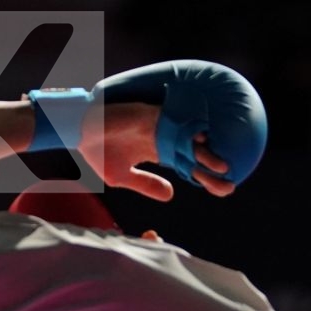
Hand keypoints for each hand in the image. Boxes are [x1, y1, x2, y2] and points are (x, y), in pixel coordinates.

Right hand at [81, 103, 234, 201]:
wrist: (80, 130)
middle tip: (230, 184)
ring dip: (206, 152)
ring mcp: (159, 126)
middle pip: (193, 154)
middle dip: (211, 168)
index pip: (186, 166)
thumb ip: (146, 184)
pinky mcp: (151, 115)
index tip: (221, 191)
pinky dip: (189, 131)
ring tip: (223, 167)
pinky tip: (203, 140)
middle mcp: (162, 138)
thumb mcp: (122, 176)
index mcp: (156, 151)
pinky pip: (175, 122)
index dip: (203, 177)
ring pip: (188, 140)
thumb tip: (171, 195)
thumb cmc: (98, 151)